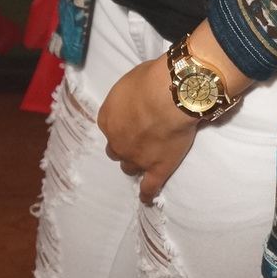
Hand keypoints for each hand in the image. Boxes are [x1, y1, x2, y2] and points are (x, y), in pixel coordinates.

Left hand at [98, 54, 195, 202]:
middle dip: (125, 146)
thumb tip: (141, 94)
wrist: (168, 96)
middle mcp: (117, 141)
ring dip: (135, 163)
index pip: (110, 127)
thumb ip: (133, 94)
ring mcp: (137, 157)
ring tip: (146, 160)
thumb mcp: (133, 79)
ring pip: (129, 167)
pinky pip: (149, 186)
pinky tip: (147, 197)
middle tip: (139, 139)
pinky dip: (147, 193)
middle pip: (116, 150)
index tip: (133, 121)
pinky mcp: (157, 168)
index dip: (122, 125)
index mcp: (108, 118)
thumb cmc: (151, 80)